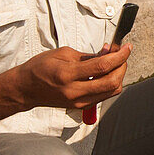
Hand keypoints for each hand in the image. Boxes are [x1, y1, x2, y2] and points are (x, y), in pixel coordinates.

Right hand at [11, 44, 130, 109]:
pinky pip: (104, 96)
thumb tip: (109, 53)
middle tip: (122, 54)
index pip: (102, 66)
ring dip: (118, 75)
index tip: (127, 47)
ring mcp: (78, 102)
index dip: (119, 56)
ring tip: (114, 62)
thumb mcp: (63, 54)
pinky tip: (106, 73)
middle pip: (112, 82)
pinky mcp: (81, 107)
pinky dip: (110, 83)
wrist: (26, 89)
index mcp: (67, 75)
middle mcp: (74, 91)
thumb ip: (89, 55)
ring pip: (112, 91)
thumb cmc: (40, 68)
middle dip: (122, 66)